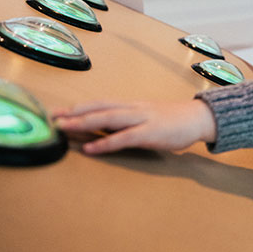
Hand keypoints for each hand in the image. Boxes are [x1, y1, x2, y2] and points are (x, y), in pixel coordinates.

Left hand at [53, 100, 215, 154]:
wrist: (201, 118)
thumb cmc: (175, 120)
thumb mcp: (149, 117)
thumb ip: (130, 122)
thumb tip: (107, 130)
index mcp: (133, 105)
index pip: (101, 103)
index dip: (79, 107)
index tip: (58, 111)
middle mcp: (134, 108)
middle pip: (99, 108)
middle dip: (74, 113)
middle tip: (52, 118)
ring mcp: (143, 119)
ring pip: (108, 118)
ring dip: (83, 123)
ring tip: (63, 128)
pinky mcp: (151, 133)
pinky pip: (124, 137)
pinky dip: (105, 143)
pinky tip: (90, 148)